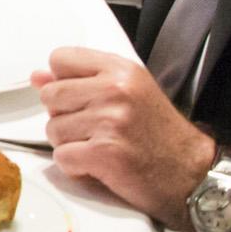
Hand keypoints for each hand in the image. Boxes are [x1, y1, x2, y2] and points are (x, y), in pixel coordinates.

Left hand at [35, 47, 216, 227]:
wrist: (192, 173)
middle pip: (50, 95)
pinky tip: (100, 166)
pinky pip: (62, 158)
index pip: (60, 58)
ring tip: (101, 148)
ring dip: (70, 145)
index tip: (82, 99)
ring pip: (53, 129)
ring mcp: (109, 121)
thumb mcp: (128, 94)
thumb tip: (38, 76)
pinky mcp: (104, 152)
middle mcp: (115, 90)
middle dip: (64, 117)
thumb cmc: (159, 135)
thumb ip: (82, 81)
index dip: (63, 82)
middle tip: (94, 130)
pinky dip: (76, 167)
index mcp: (121, 69)